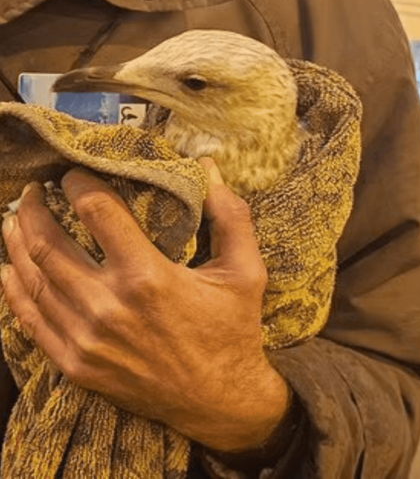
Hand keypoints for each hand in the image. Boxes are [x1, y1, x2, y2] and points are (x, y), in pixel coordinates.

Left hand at [0, 158, 288, 452]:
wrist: (220, 401)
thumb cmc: (234, 332)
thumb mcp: (246, 272)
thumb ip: (230, 216)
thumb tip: (208, 168)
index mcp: (148, 277)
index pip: (96, 210)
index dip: (78, 182)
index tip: (74, 171)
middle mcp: (107, 306)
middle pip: (48, 243)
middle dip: (34, 209)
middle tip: (34, 191)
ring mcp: (86, 338)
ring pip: (32, 279)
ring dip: (16, 243)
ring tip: (16, 220)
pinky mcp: (76, 364)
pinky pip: (29, 320)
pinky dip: (13, 290)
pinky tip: (8, 269)